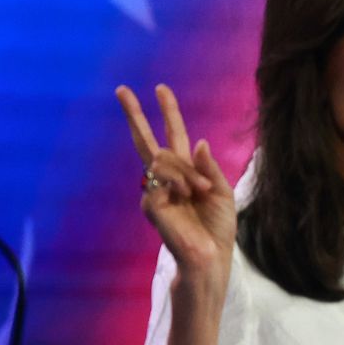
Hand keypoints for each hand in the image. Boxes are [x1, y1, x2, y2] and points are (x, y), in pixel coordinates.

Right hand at [119, 83, 235, 290]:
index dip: (168, 113)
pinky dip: (181, 183)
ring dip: (187, 172)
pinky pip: (164, 177)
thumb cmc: (217, 227)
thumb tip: (198, 140)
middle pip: (147, 141)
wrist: (211, 254)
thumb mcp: (221, 190)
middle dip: (135, 114)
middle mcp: (166, 179)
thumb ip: (208, 166)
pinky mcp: (151, 202)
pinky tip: (187, 197)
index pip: (173, 137)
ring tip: (200, 191)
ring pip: (164, 159)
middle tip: (122, 89)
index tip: (160, 89)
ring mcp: (155, 190)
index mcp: (185, 173)